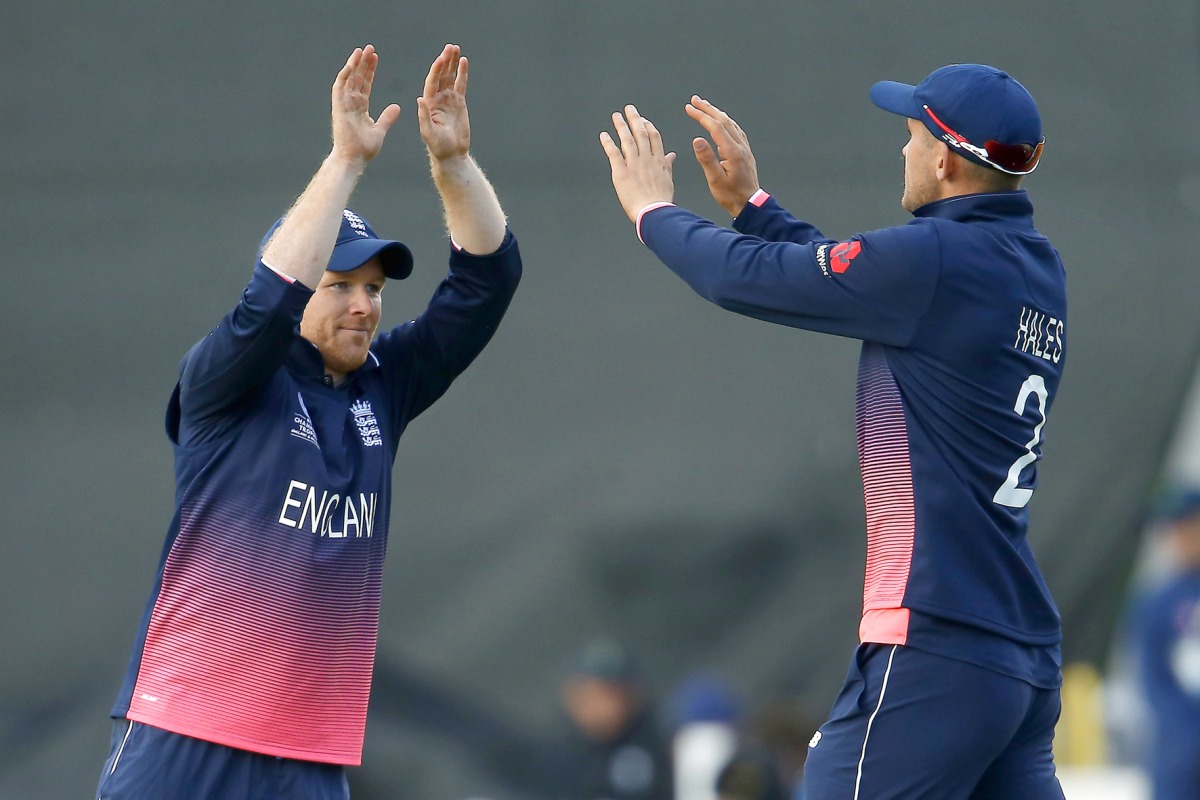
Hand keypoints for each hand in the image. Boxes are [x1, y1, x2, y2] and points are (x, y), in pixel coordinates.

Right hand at [330, 44, 401, 164]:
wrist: (353, 159)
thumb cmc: (364, 149)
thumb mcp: (379, 130)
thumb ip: (387, 117)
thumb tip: (397, 106)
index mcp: (360, 108)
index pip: (365, 85)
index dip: (370, 71)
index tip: (375, 58)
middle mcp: (350, 104)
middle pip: (357, 78)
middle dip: (363, 63)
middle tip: (369, 48)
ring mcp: (344, 105)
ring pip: (349, 79)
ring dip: (354, 64)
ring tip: (361, 50)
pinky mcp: (338, 108)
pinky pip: (340, 87)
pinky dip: (345, 75)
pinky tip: (351, 63)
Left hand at [418, 44, 470, 161]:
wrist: (451, 154)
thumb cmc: (438, 146)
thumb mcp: (428, 132)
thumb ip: (424, 116)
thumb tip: (420, 99)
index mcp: (429, 103)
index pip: (432, 82)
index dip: (436, 70)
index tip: (441, 59)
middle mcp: (438, 98)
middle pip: (441, 75)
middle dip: (445, 61)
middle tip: (450, 47)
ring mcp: (449, 99)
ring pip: (450, 77)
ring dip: (452, 63)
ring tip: (455, 48)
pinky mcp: (459, 103)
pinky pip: (460, 84)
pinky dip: (462, 73)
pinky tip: (463, 61)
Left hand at [599, 105, 677, 222]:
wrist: (654, 212)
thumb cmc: (661, 201)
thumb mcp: (668, 180)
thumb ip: (667, 165)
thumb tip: (672, 155)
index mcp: (658, 161)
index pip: (654, 137)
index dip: (648, 126)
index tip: (643, 119)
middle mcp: (646, 159)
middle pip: (640, 134)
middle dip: (635, 119)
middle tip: (629, 108)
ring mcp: (634, 165)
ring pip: (627, 140)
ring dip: (621, 126)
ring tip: (616, 116)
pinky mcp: (621, 173)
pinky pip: (614, 154)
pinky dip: (608, 143)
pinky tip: (604, 135)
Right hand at [685, 96, 759, 216]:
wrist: (750, 204)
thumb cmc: (731, 195)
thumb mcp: (715, 180)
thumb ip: (706, 159)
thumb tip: (697, 139)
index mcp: (732, 151)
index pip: (715, 127)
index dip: (701, 116)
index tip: (689, 108)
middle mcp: (740, 146)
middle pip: (723, 120)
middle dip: (708, 108)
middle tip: (694, 100)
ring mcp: (744, 148)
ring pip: (731, 124)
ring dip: (717, 113)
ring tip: (705, 106)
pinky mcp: (745, 152)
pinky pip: (736, 130)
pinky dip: (726, 121)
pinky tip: (722, 121)